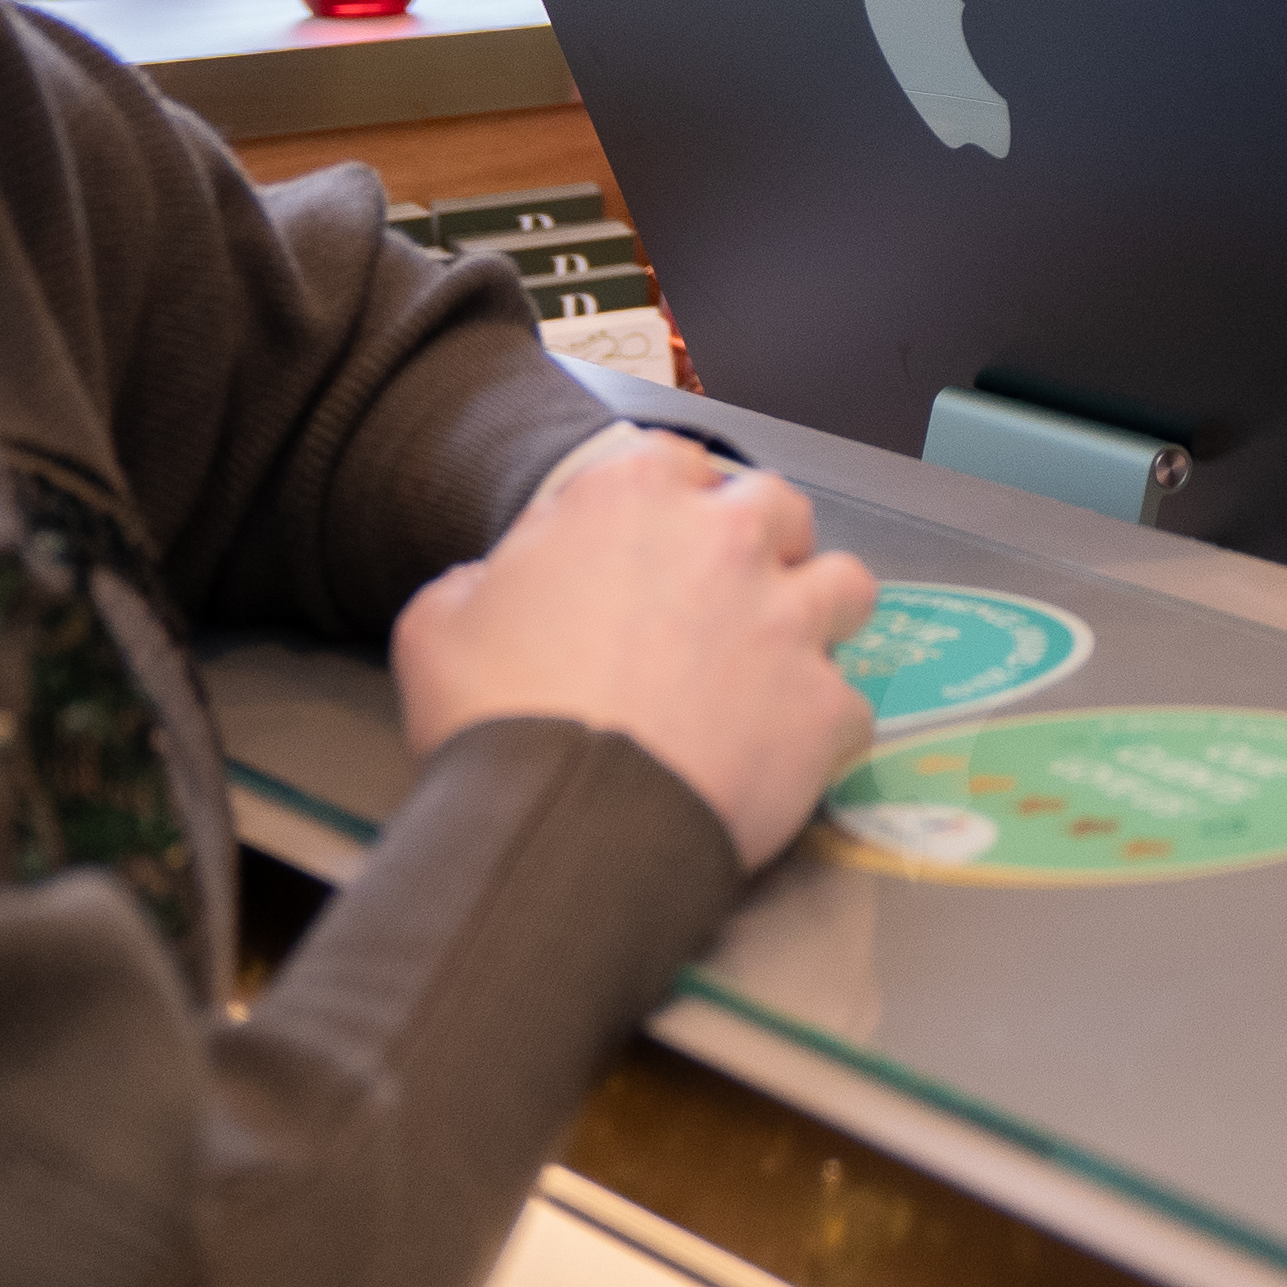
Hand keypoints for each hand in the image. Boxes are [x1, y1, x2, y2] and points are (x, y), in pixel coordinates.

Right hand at [394, 433, 878, 869]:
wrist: (559, 824)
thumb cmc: (489, 716)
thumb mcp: (438, 622)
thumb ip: (486, 579)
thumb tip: (501, 582)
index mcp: (633, 497)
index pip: (678, 461)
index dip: (670, 505)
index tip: (655, 548)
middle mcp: (729, 538)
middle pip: (779, 508)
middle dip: (762, 544)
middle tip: (726, 600)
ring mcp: (790, 620)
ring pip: (846, 585)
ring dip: (817, 616)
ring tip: (780, 664)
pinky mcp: (824, 706)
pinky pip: (847, 707)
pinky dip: (820, 731)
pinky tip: (781, 762)